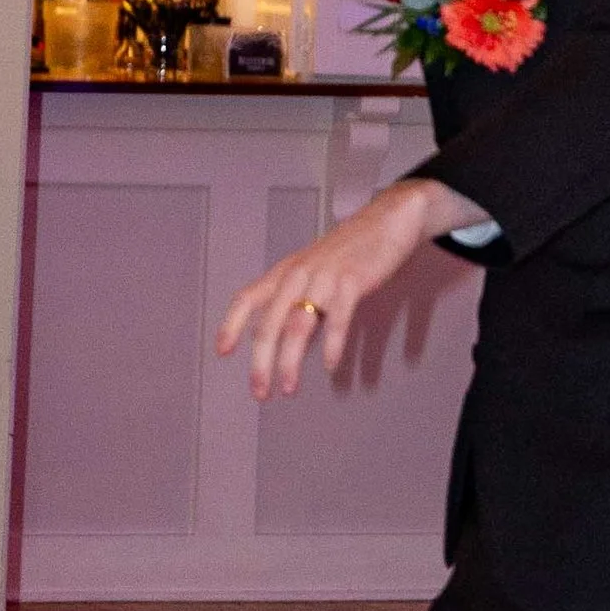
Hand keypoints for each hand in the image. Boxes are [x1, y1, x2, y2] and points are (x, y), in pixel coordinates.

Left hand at [217, 177, 469, 396]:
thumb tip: (287, 340)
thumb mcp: (314, 271)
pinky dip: (332, 345)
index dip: (231, 325)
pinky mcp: (352, 280)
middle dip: (261, 362)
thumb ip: (299, 302)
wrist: (386, 219)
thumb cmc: (349, 250)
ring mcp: (323, 277)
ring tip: (288, 387)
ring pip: (298, 325)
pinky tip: (330, 366)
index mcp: (285, 272)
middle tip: (260, 391)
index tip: (222, 352)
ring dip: (290, 362)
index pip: (247, 298)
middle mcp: (298, 274)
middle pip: (269, 323)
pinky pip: (338, 319)